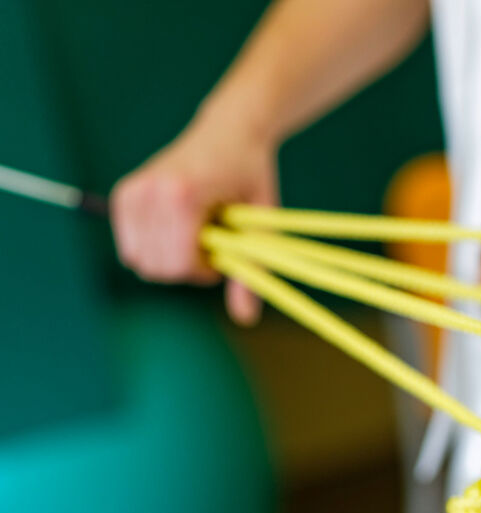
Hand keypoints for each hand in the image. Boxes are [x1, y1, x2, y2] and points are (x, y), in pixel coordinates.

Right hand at [110, 115, 278, 324]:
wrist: (230, 131)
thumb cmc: (251, 176)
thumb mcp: (262, 222)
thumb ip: (252, 269)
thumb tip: (246, 318)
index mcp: (182, 195)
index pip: (180, 263)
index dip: (204, 270)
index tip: (222, 252)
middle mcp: (150, 191)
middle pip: (157, 267)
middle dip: (186, 267)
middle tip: (210, 242)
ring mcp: (132, 192)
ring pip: (140, 261)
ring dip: (170, 259)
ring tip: (195, 232)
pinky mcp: (124, 195)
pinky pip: (130, 248)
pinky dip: (153, 249)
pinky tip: (176, 229)